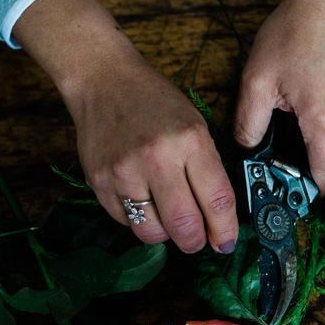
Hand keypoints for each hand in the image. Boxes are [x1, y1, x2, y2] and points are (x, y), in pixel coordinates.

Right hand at [14, 0, 238, 253]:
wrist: (103, 81)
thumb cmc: (154, 103)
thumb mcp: (195, 125)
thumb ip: (207, 169)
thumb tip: (217, 218)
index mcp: (190, 140)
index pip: (217, 200)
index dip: (225, 230)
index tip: (226, 242)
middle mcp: (157, 158)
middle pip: (184, 226)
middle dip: (195, 242)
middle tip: (197, 241)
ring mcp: (124, 172)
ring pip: (151, 232)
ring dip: (165, 235)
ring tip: (166, 219)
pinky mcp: (99, 182)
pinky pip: (125, 221)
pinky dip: (138, 220)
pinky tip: (142, 200)